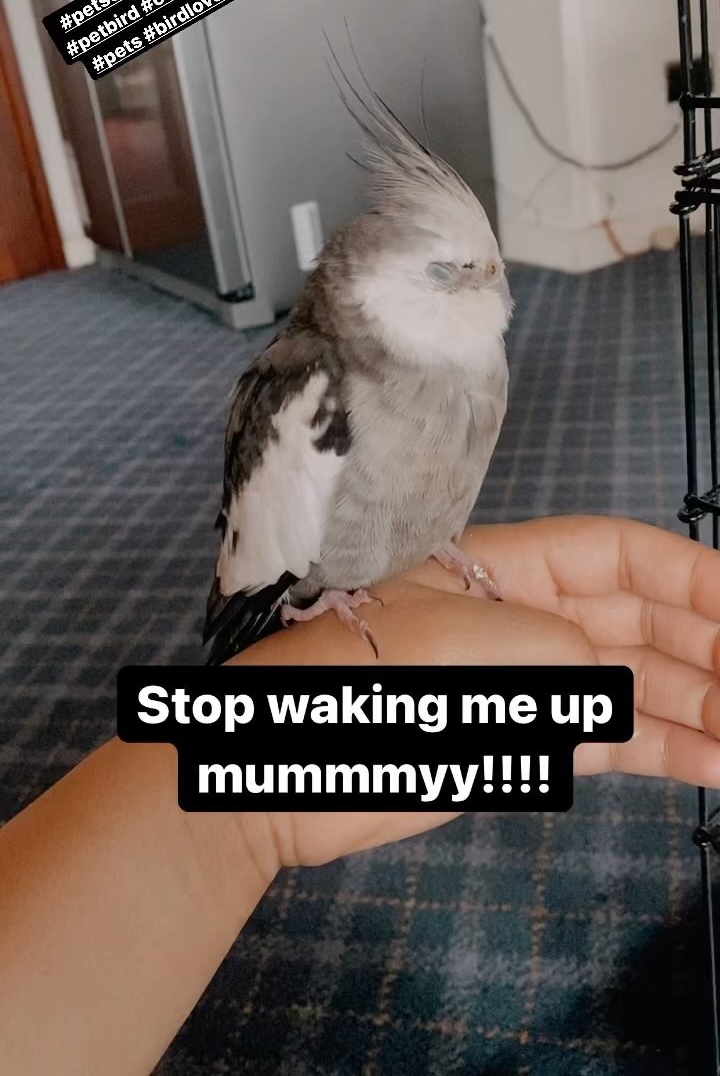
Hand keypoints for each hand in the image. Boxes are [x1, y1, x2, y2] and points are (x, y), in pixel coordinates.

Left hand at [233, 516, 719, 868]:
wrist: (272, 771)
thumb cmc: (344, 683)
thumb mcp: (447, 644)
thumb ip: (547, 648)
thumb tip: (609, 677)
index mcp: (500, 570)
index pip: (615, 554)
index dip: (689, 575)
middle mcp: (524, 619)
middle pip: (638, 621)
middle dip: (705, 649)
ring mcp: (524, 686)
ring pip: (632, 687)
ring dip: (696, 708)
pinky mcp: (518, 748)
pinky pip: (605, 743)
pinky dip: (660, 753)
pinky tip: (711, 765)